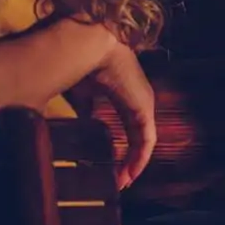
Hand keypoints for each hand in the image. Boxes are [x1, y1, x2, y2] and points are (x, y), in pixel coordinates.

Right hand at [70, 43, 157, 188]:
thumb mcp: (80, 91)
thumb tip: (77, 125)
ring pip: (143, 141)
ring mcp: (142, 103)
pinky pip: (146, 140)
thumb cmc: (80, 61)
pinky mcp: (144, 108)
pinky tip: (131, 173)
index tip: (106, 167)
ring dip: (134, 163)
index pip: (123, 125)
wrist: (90, 43)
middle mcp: (136, 97)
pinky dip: (139, 158)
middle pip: (136, 135)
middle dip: (127, 159)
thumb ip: (83, 108)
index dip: (116, 146)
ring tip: (123, 181)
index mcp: (121, 91)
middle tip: (117, 181)